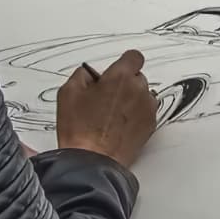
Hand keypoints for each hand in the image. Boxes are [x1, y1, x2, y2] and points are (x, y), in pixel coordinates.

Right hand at [56, 50, 156, 166]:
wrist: (92, 160)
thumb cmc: (81, 130)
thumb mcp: (68, 92)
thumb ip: (82, 74)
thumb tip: (89, 73)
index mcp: (120, 77)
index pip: (133, 57)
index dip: (124, 63)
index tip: (117, 71)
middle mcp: (138, 89)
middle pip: (137, 77)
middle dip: (124, 83)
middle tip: (106, 97)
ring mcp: (147, 108)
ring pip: (143, 95)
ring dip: (132, 99)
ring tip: (112, 114)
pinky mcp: (151, 125)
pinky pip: (146, 112)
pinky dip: (136, 115)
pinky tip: (119, 125)